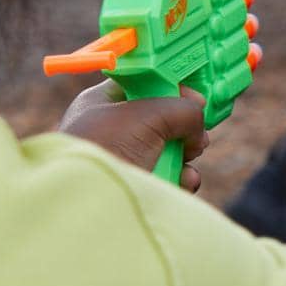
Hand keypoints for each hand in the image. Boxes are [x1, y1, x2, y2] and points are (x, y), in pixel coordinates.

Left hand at [58, 80, 208, 192]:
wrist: (87, 201)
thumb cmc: (108, 147)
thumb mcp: (150, 114)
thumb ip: (184, 110)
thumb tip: (197, 130)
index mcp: (105, 102)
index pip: (145, 83)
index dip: (173, 86)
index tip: (195, 97)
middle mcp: (114, 128)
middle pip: (163, 117)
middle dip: (185, 125)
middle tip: (194, 132)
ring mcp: (126, 158)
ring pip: (171, 147)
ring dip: (187, 153)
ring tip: (190, 156)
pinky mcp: (138, 184)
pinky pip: (171, 175)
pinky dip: (183, 177)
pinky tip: (184, 180)